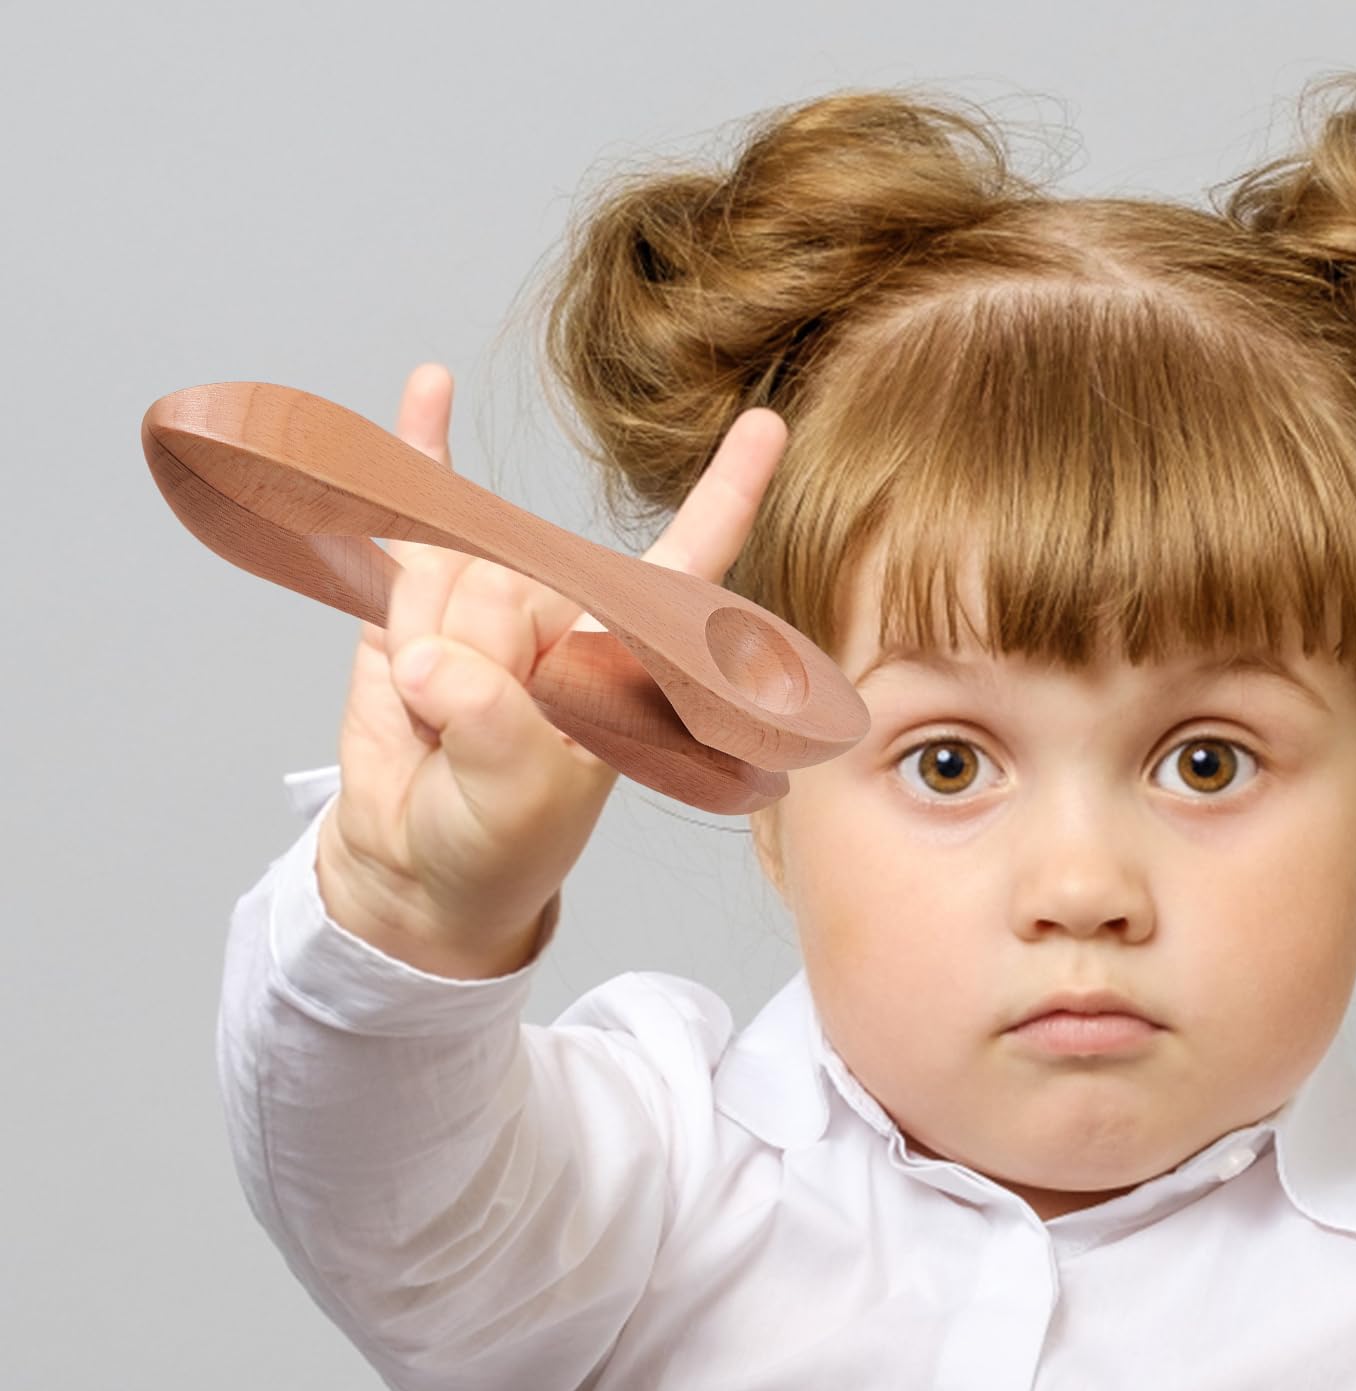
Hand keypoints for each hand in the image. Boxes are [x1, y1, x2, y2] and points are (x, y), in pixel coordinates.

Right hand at [316, 361, 787, 975]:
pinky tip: (434, 389)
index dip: (728, 496)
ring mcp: (494, 598)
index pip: (687, 567)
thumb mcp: (517, 798)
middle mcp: (569, 617)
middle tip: (470, 736)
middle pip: (518, 578)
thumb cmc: (499, 841)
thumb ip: (489, 722)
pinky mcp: (421, 591)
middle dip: (476, 659)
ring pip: (450, 574)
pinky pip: (419, 511)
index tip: (767, 426)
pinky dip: (418, 454)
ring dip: (421, 645)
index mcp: (623, 662)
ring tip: (436, 721)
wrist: (414, 863)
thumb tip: (430, 657)